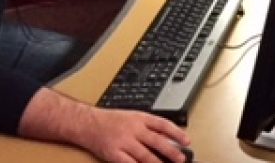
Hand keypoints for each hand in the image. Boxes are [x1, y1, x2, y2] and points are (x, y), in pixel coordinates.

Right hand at [75, 107, 190, 162]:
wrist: (88, 123)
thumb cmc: (111, 120)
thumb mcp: (132, 116)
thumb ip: (148, 126)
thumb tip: (166, 138)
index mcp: (140, 118)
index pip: (163, 125)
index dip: (177, 133)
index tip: (187, 141)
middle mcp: (134, 129)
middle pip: (157, 141)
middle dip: (171, 151)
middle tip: (181, 159)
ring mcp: (124, 142)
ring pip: (145, 155)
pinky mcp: (114, 153)